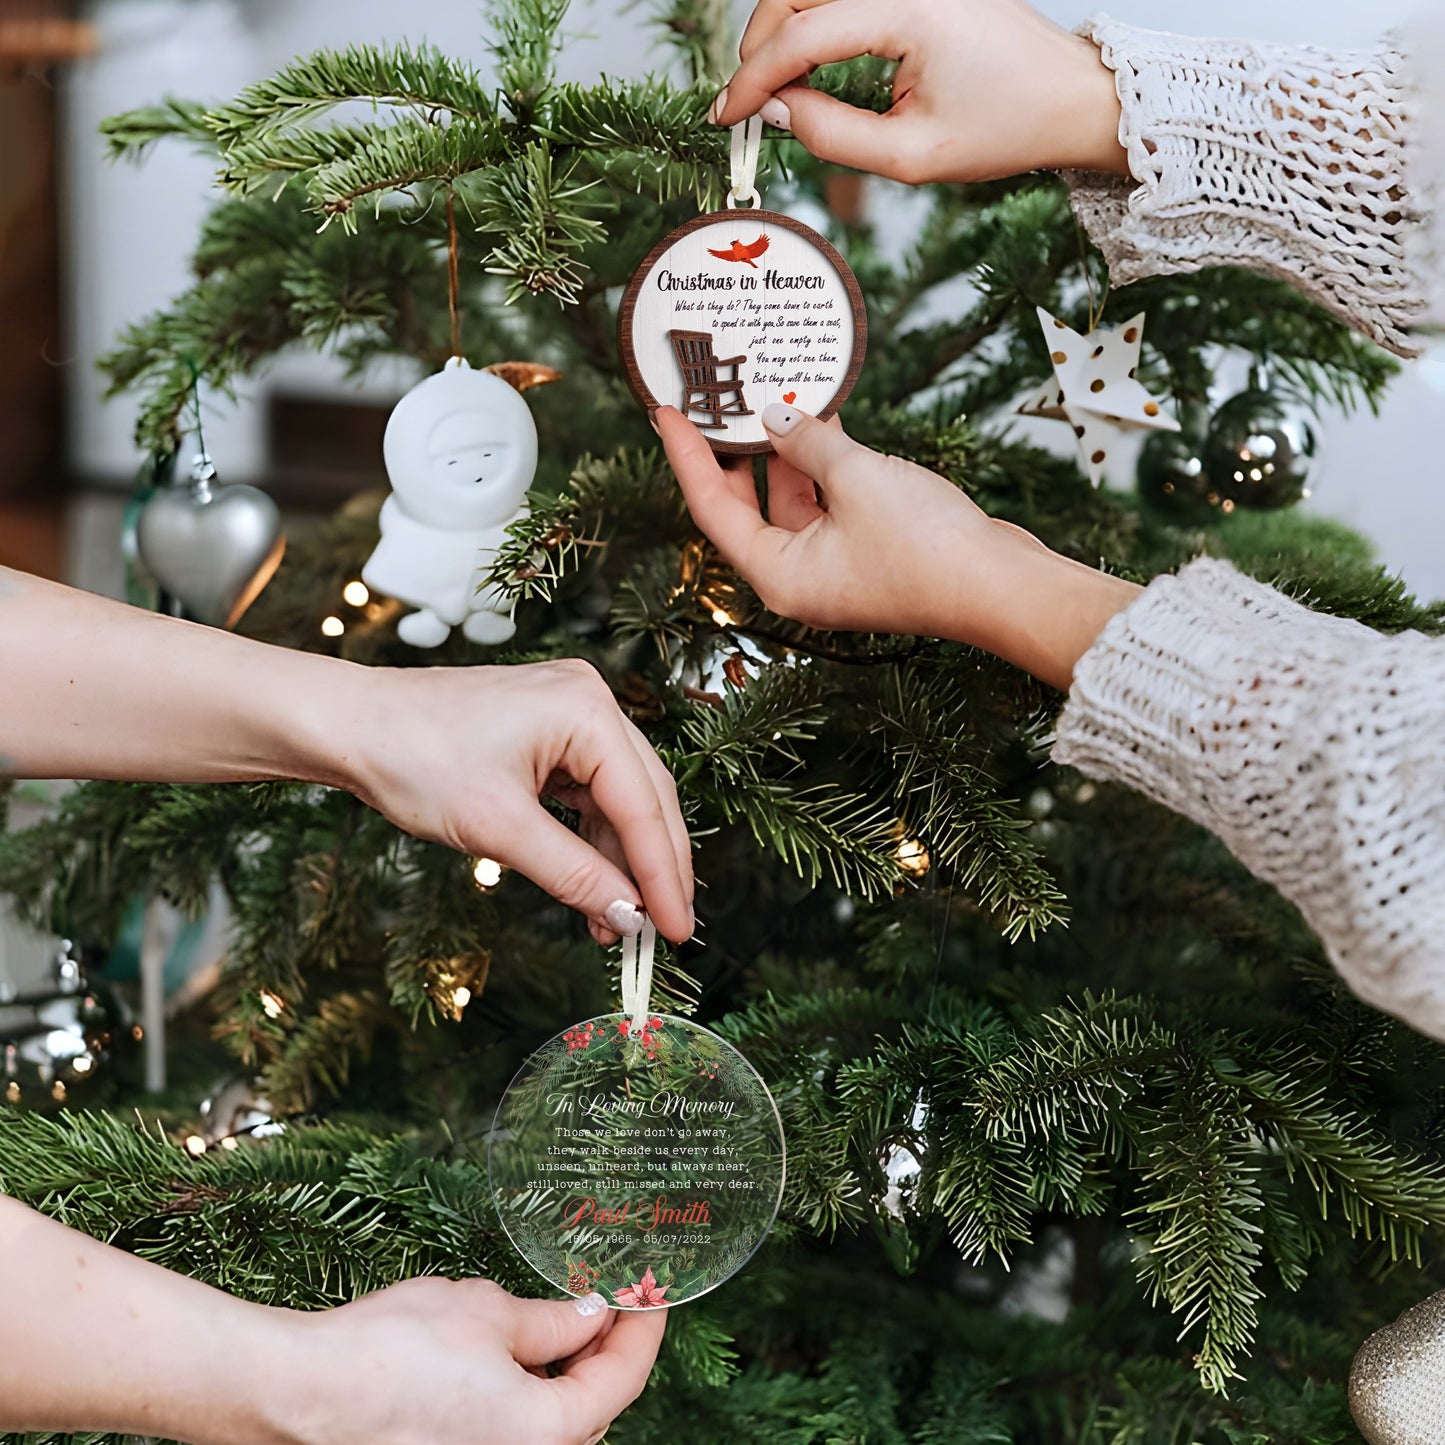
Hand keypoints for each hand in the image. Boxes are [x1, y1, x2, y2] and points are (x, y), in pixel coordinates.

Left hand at [0, 569, 690, 945]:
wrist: (347, 726)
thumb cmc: (411, 757)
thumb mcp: (497, 828)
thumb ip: (574, 874)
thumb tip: (628, 917)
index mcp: (587, 710)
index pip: (644, 805)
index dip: (664, 875)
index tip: (678, 931)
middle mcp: (590, 701)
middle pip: (645, 798)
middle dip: (653, 869)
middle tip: (664, 933)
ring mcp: (571, 714)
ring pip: (620, 800)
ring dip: (620, 861)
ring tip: (616, 924)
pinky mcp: (549, 733)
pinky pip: (589, 794)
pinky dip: (591, 841)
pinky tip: (592, 886)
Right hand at [0, 1198, 663, 1444]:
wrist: (301, 1392)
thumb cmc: (390, 1351)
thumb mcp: (487, 1312)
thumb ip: (551, 1320)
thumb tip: (591, 1314)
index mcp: (544, 1434)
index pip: (621, 1381)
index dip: (643, 1330)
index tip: (654, 1293)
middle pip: (592, 1413)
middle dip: (610, 1356)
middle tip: (619, 1300)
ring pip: (552, 1427)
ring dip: (568, 1377)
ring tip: (573, 1319)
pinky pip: (510, 1432)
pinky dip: (527, 1396)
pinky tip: (520, 1352)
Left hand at [657, 403, 1140, 689]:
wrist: (1002, 587)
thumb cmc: (927, 548)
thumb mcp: (857, 478)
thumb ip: (809, 444)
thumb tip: (779, 418)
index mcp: (779, 574)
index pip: (712, 509)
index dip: (686, 456)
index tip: (667, 412)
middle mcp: (799, 579)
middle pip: (746, 509)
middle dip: (734, 454)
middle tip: (717, 401)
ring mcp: (834, 570)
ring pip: (791, 504)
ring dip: (785, 454)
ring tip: (774, 397)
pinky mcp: (868, 556)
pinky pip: (829, 505)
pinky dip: (823, 467)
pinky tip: (826, 423)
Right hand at [712, 0, 1127, 182]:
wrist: (1068, 96)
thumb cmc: (1007, 126)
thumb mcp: (914, 157)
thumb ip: (834, 136)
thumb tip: (777, 113)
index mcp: (911, 9)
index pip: (803, 34)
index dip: (754, 79)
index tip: (725, 116)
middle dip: (759, 47)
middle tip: (746, 105)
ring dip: (781, 31)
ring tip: (773, 90)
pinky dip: (811, 22)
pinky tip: (805, 65)